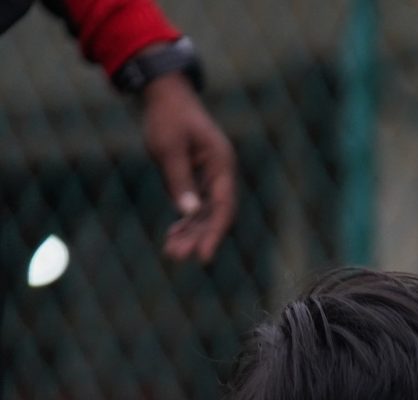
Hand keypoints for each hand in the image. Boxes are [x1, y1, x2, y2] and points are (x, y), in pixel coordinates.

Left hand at [138, 73, 236, 263]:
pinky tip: (174, 233)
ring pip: (205, 211)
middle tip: (176, 256)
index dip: (214, 233)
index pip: (223, 206)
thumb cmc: (167, 116)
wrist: (164, 94)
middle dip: (197, 236)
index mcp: (222, 164)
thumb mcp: (168, 147)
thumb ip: (179, 180)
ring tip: (172, 251)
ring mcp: (210, 175)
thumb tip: (188, 213)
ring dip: (190, 232)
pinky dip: (185, 219)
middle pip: (215, 213)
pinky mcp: (197, 175)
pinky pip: (196, 203)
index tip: (202, 255)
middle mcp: (220, 173)